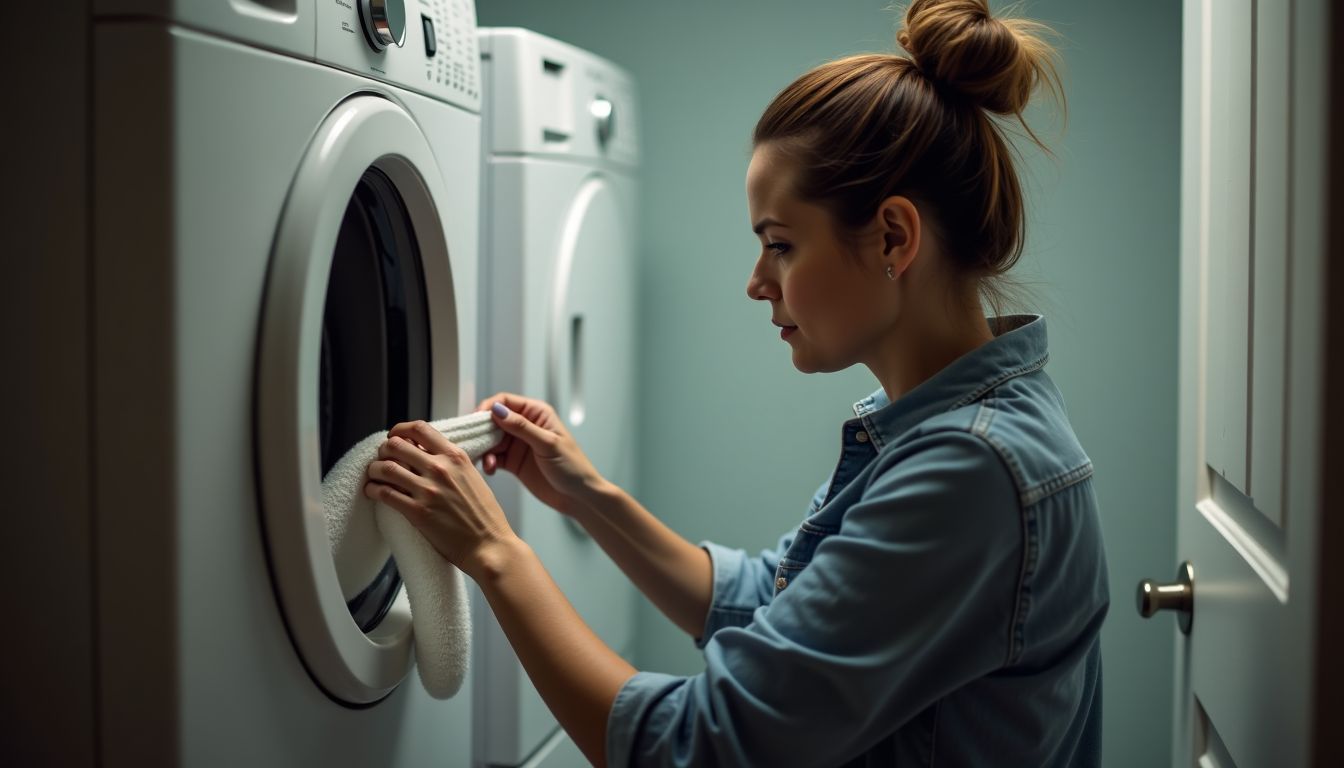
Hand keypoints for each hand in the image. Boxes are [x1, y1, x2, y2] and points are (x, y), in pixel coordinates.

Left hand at [363, 420, 516, 577]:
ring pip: (385, 468)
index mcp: (456, 457)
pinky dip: (372, 490)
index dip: (400, 429)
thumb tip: (428, 455)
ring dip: (374, 470)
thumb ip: (451, 463)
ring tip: (374, 475)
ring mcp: (428, 490)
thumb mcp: (473, 477)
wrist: (490, 545)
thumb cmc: (485, 516)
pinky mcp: (417, 512)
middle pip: (396, 445)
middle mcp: (441, 469)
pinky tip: (372, 491)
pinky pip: (384, 493)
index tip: (395, 435)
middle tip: (382, 458)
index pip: (420, 429)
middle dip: (384, 450)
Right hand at [477, 392, 603, 515]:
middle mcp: (525, 426)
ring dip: (485, 450)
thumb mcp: (547, 444)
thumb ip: (522, 427)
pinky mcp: (513, 462)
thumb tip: (497, 410)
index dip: (489, 407)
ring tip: (488, 463)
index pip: (506, 401)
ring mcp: (518, 444)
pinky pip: (494, 457)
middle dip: (482, 431)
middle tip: (475, 443)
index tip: (477, 419)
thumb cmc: (572, 466)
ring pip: (491, 440)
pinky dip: (488, 462)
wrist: (578, 496)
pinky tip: (491, 469)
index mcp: (536, 413)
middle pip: (494, 420)